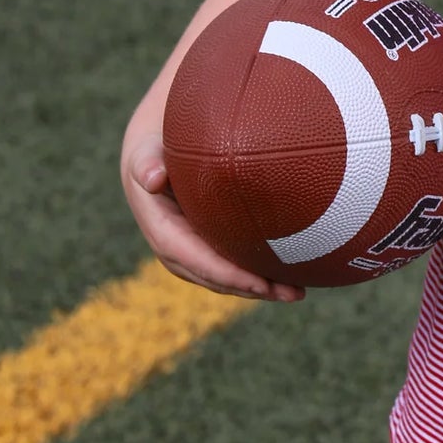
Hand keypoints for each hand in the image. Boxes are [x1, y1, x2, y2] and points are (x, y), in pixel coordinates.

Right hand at [120, 124, 304, 304]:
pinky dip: (255, 276)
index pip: (195, 260)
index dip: (227, 274)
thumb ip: (146, 163)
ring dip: (260, 288)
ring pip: (225, 279)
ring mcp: (189, 252)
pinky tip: (286, 278)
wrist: (152, 155)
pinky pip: (229, 267)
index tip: (260, 283)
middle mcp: (173, 249)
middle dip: (251, 288)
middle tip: (292, 293)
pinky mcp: (203, 248)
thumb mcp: (147, 153)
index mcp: (160, 229)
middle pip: (214, 278)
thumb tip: (152, 178)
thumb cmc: (155, 149)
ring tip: (296, 292)